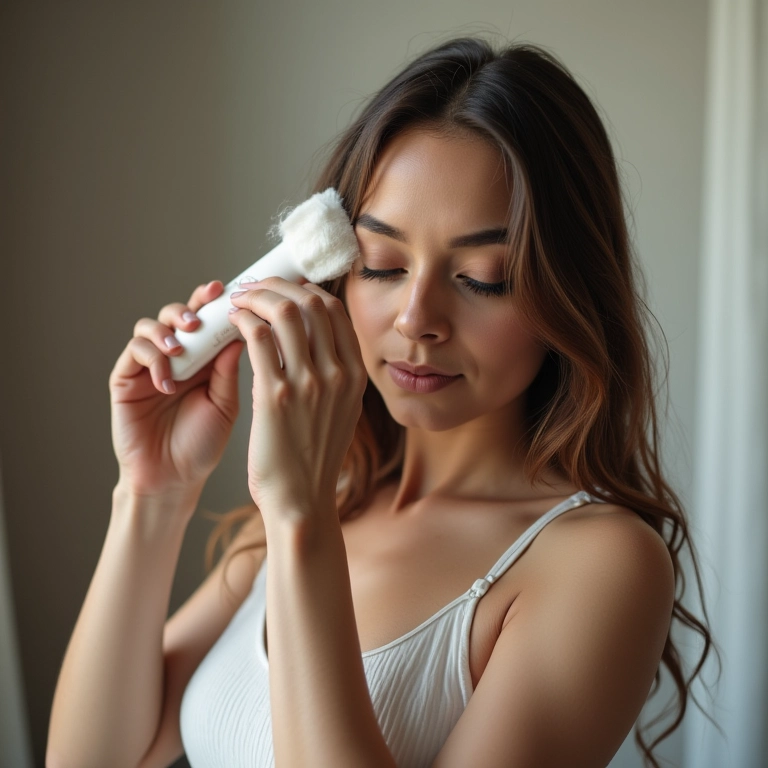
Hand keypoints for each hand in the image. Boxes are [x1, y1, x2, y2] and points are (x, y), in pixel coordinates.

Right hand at [109, 280, 245, 498]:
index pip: (208, 322)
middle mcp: (178, 358)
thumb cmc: (202, 445)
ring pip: (150, 327)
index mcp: (206, 360)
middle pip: (176, 315)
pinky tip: (166, 381)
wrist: (173, 478)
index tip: (223, 291)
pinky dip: (151, 358)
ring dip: (166, 332)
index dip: (214, 304)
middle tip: (196, 320)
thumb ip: (229, 371)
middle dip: (187, 309)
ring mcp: (149, 366)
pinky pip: (134, 351)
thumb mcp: (225, 405)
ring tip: (180, 351)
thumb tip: (241, 333)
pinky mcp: (126, 379)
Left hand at [226, 277, 366, 519]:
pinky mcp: (276, 396)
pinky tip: (232, 322)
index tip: (284, 289)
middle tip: (255, 288)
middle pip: (311, 302)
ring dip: (257, 297)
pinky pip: (258, 339)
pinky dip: (243, 321)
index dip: (306, 290)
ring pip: (284, 313)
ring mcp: (309, 383)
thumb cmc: (314, 458)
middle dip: (279, 285)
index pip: (335, 310)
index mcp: (355, 375)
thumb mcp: (341, 411)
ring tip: (239, 300)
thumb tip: (313, 337)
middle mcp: (338, 374)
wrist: (302, 500)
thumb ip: (334, 374)